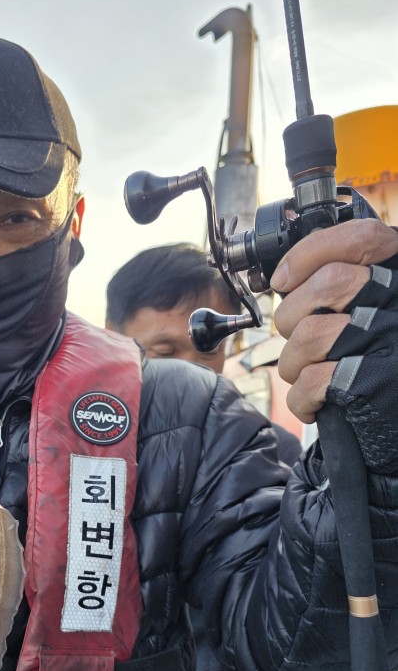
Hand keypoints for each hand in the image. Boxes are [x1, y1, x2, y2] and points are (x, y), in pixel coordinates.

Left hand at [274, 218, 397, 422]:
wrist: (395, 432)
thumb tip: (285, 276)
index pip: (363, 238)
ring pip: (311, 333)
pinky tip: (315, 403)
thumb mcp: (373, 312)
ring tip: (307, 375)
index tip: (283, 278)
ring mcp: (393, 342)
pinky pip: (314, 379)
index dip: (311, 253)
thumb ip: (345, 284)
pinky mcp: (378, 383)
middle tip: (296, 338)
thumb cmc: (376, 366)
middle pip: (329, 283)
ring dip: (294, 362)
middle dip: (292, 316)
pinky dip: (302, 399)